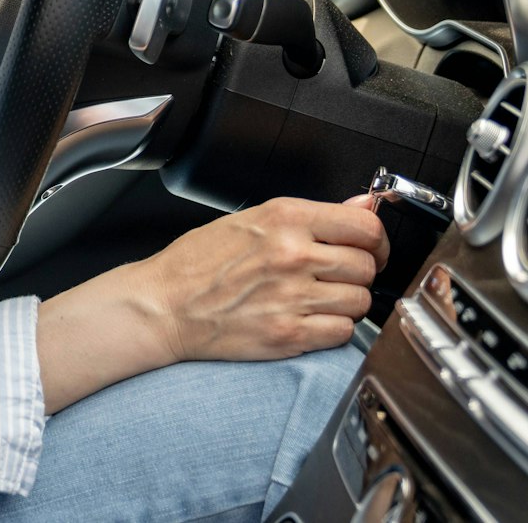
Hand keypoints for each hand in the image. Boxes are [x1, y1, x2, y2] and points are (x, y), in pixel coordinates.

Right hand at [135, 195, 388, 362]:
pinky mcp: (290, 334)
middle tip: (334, 276)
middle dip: (356, 273)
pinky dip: (332, 329)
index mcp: (283, 219)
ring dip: (345, 303)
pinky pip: (343, 333)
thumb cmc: (198, 263)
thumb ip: (311, 216)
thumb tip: (361, 205)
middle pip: (366, 267)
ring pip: (359, 302)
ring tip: (315, 298)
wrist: (163, 305)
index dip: (376, 241)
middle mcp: (292, 255)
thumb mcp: (250, 220)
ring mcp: (292, 296)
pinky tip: (307, 318)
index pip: (365, 226)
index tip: (370, 249)